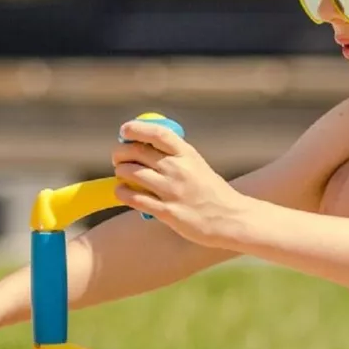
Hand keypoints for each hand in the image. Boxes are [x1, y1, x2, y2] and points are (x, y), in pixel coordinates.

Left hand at [112, 117, 248, 247]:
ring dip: (120, 172)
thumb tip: (143, 145)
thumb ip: (175, 155)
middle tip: (117, 157)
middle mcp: (179, 169)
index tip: (124, 130)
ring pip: (132, 173)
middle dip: (120, 153)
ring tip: (121, 174)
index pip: (158, 133)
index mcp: (187, 154)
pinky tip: (121, 191)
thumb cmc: (211, 191)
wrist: (230, 219)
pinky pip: (135, 199)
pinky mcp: (168, 212)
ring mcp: (172, 191)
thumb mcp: (197, 165)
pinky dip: (122, 193)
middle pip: (138, 152)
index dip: (137, 129)